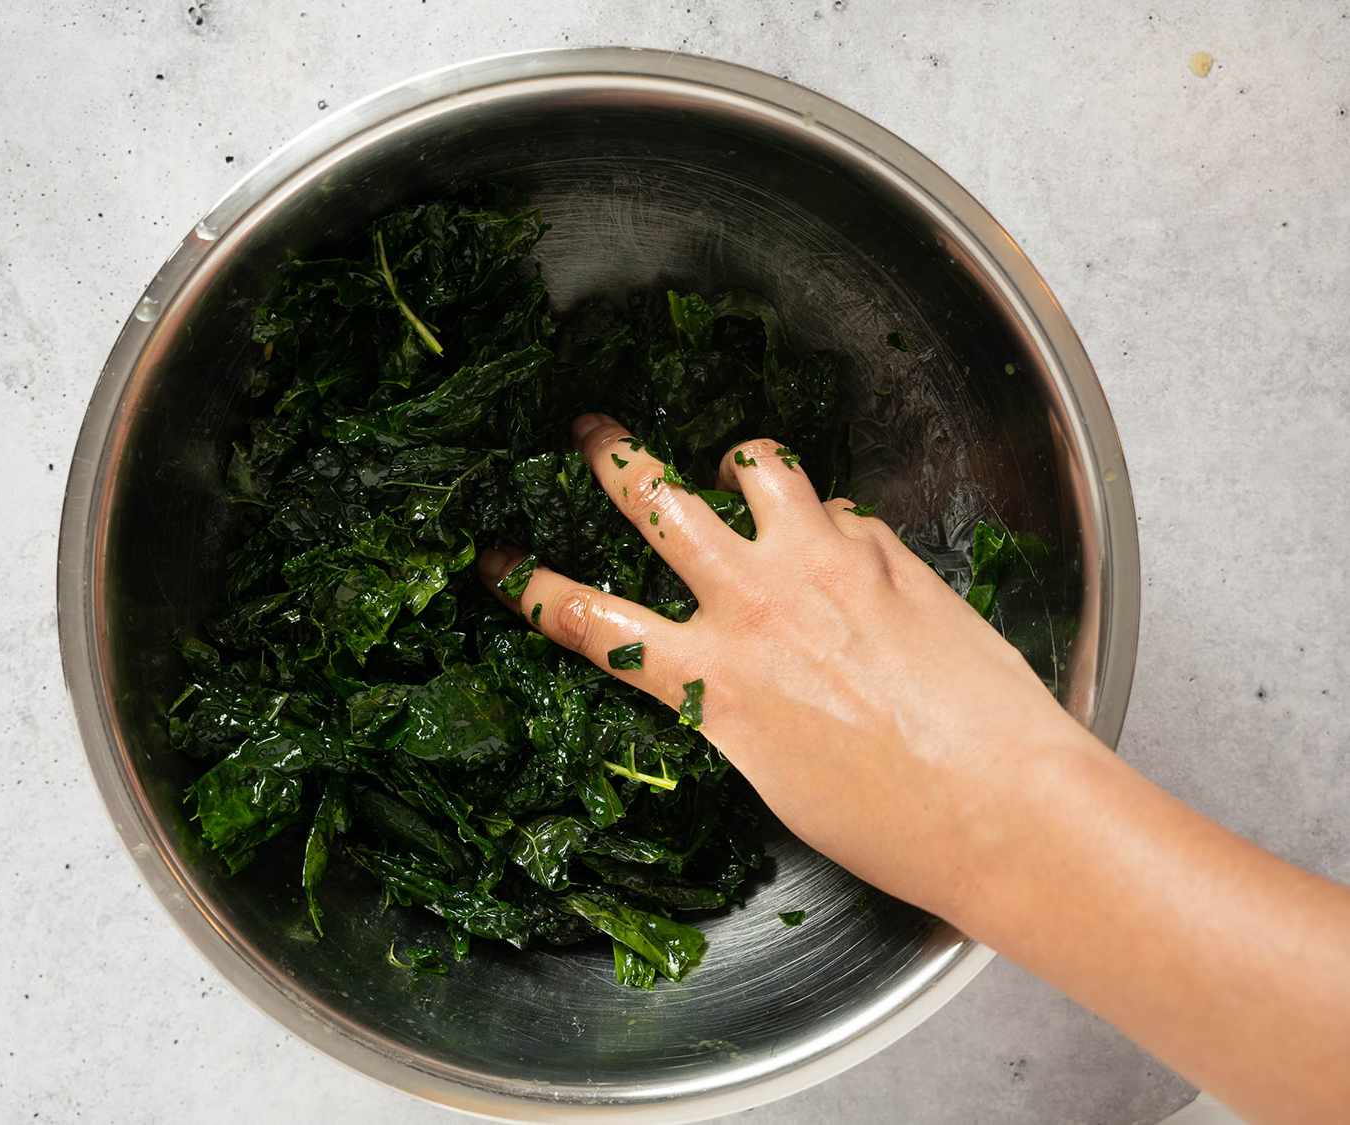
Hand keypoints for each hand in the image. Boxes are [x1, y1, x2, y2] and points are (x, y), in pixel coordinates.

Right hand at [479, 412, 1086, 919]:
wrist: (1003, 806)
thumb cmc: (888, 820)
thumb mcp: (768, 771)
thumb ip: (727, 700)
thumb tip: (718, 660)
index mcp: (713, 677)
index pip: (589, 618)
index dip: (529, 586)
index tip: (499, 563)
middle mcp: (758, 603)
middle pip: (657, 497)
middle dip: (610, 454)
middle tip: (591, 430)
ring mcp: (826, 565)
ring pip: (759, 465)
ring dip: (738, 462)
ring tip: (738, 469)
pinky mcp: (888, 552)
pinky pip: (838, 508)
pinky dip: (825, 519)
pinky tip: (840, 549)